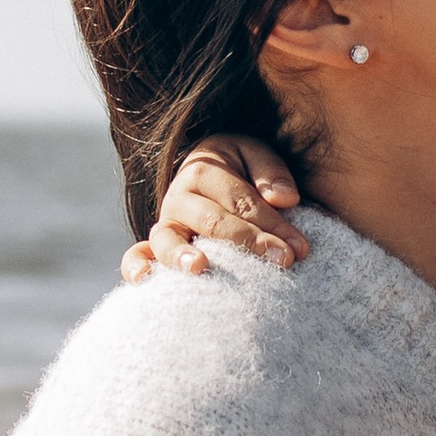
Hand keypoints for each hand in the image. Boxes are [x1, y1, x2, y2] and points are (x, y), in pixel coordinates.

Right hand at [121, 135, 307, 285]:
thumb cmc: (239, 168)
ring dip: (182, 254)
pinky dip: (135, 268)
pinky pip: (136, 256)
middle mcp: (179, 197)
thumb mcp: (255, 155)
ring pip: (169, 239)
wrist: (208, 176)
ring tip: (201, 268)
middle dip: (250, 242)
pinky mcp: (154, 247)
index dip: (273, 224)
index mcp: (203, 170)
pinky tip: (145, 280)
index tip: (299, 248)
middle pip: (214, 222)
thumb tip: (284, 198)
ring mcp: (164, 224)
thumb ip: (271, 172)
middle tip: (282, 261)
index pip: (242, 202)